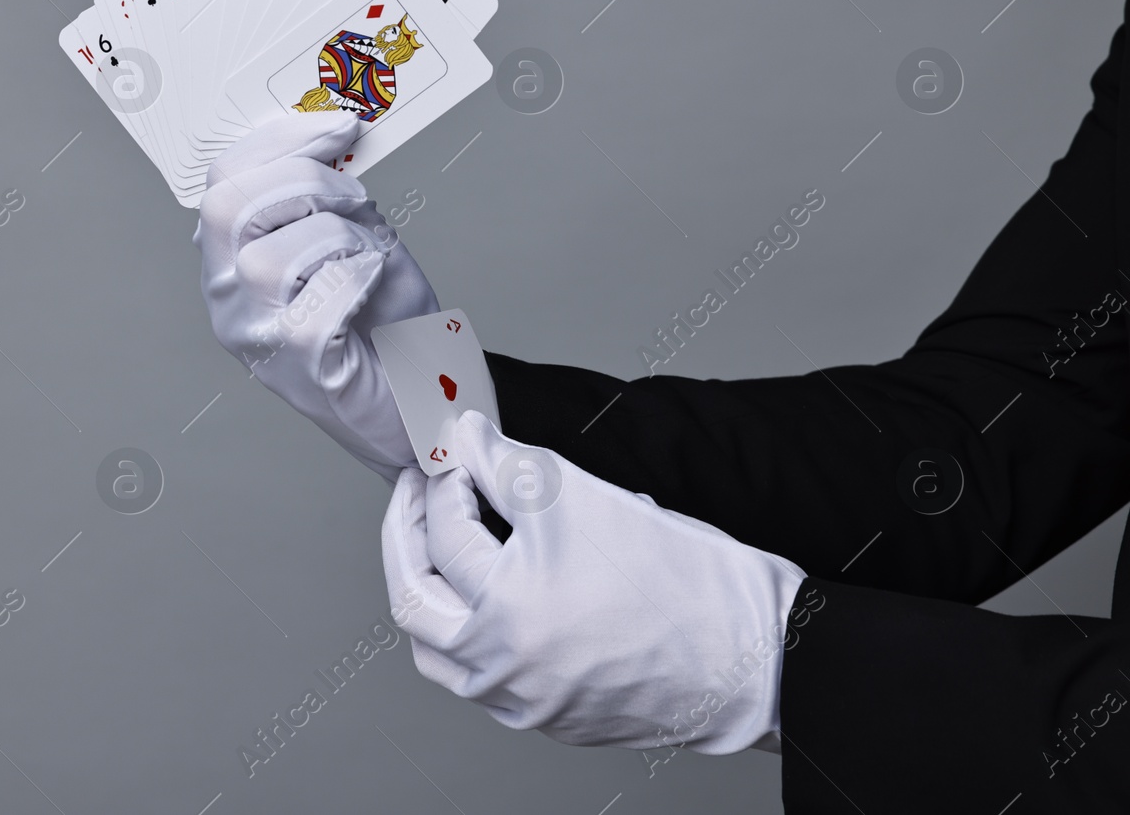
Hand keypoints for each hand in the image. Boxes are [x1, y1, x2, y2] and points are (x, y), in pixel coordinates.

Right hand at [193, 113, 438, 482]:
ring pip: (269, 256)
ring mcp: (254, 336)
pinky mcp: (296, 367)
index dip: (282, 140)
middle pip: (230, 207)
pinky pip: (318, 300)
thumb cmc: (389, 327)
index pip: (223, 181)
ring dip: (338, 237)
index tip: (341, 126)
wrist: (428, 401)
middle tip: (357, 198)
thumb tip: (333, 136)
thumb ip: (330, 194)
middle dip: (306, 182)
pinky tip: (372, 287)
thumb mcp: (357, 237)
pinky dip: (358, 278)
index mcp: (231, 259)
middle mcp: (226, 299)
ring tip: (367, 257)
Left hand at [382, 411, 805, 752]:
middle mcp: (504, 665)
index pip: (447, 530)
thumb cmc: (687, 580)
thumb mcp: (590, 501)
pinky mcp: (542, 718)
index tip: (456, 449)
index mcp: (511, 608)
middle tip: (419, 490)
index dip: (448, 479)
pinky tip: (480, 593)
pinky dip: (463, 629)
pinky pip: (475, 677)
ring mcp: (520, 700)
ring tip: (437, 542)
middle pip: (412, 595)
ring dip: (425, 589)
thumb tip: (467, 439)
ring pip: (434, 646)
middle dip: (405, 532)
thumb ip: (512, 468)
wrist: (754, 659)